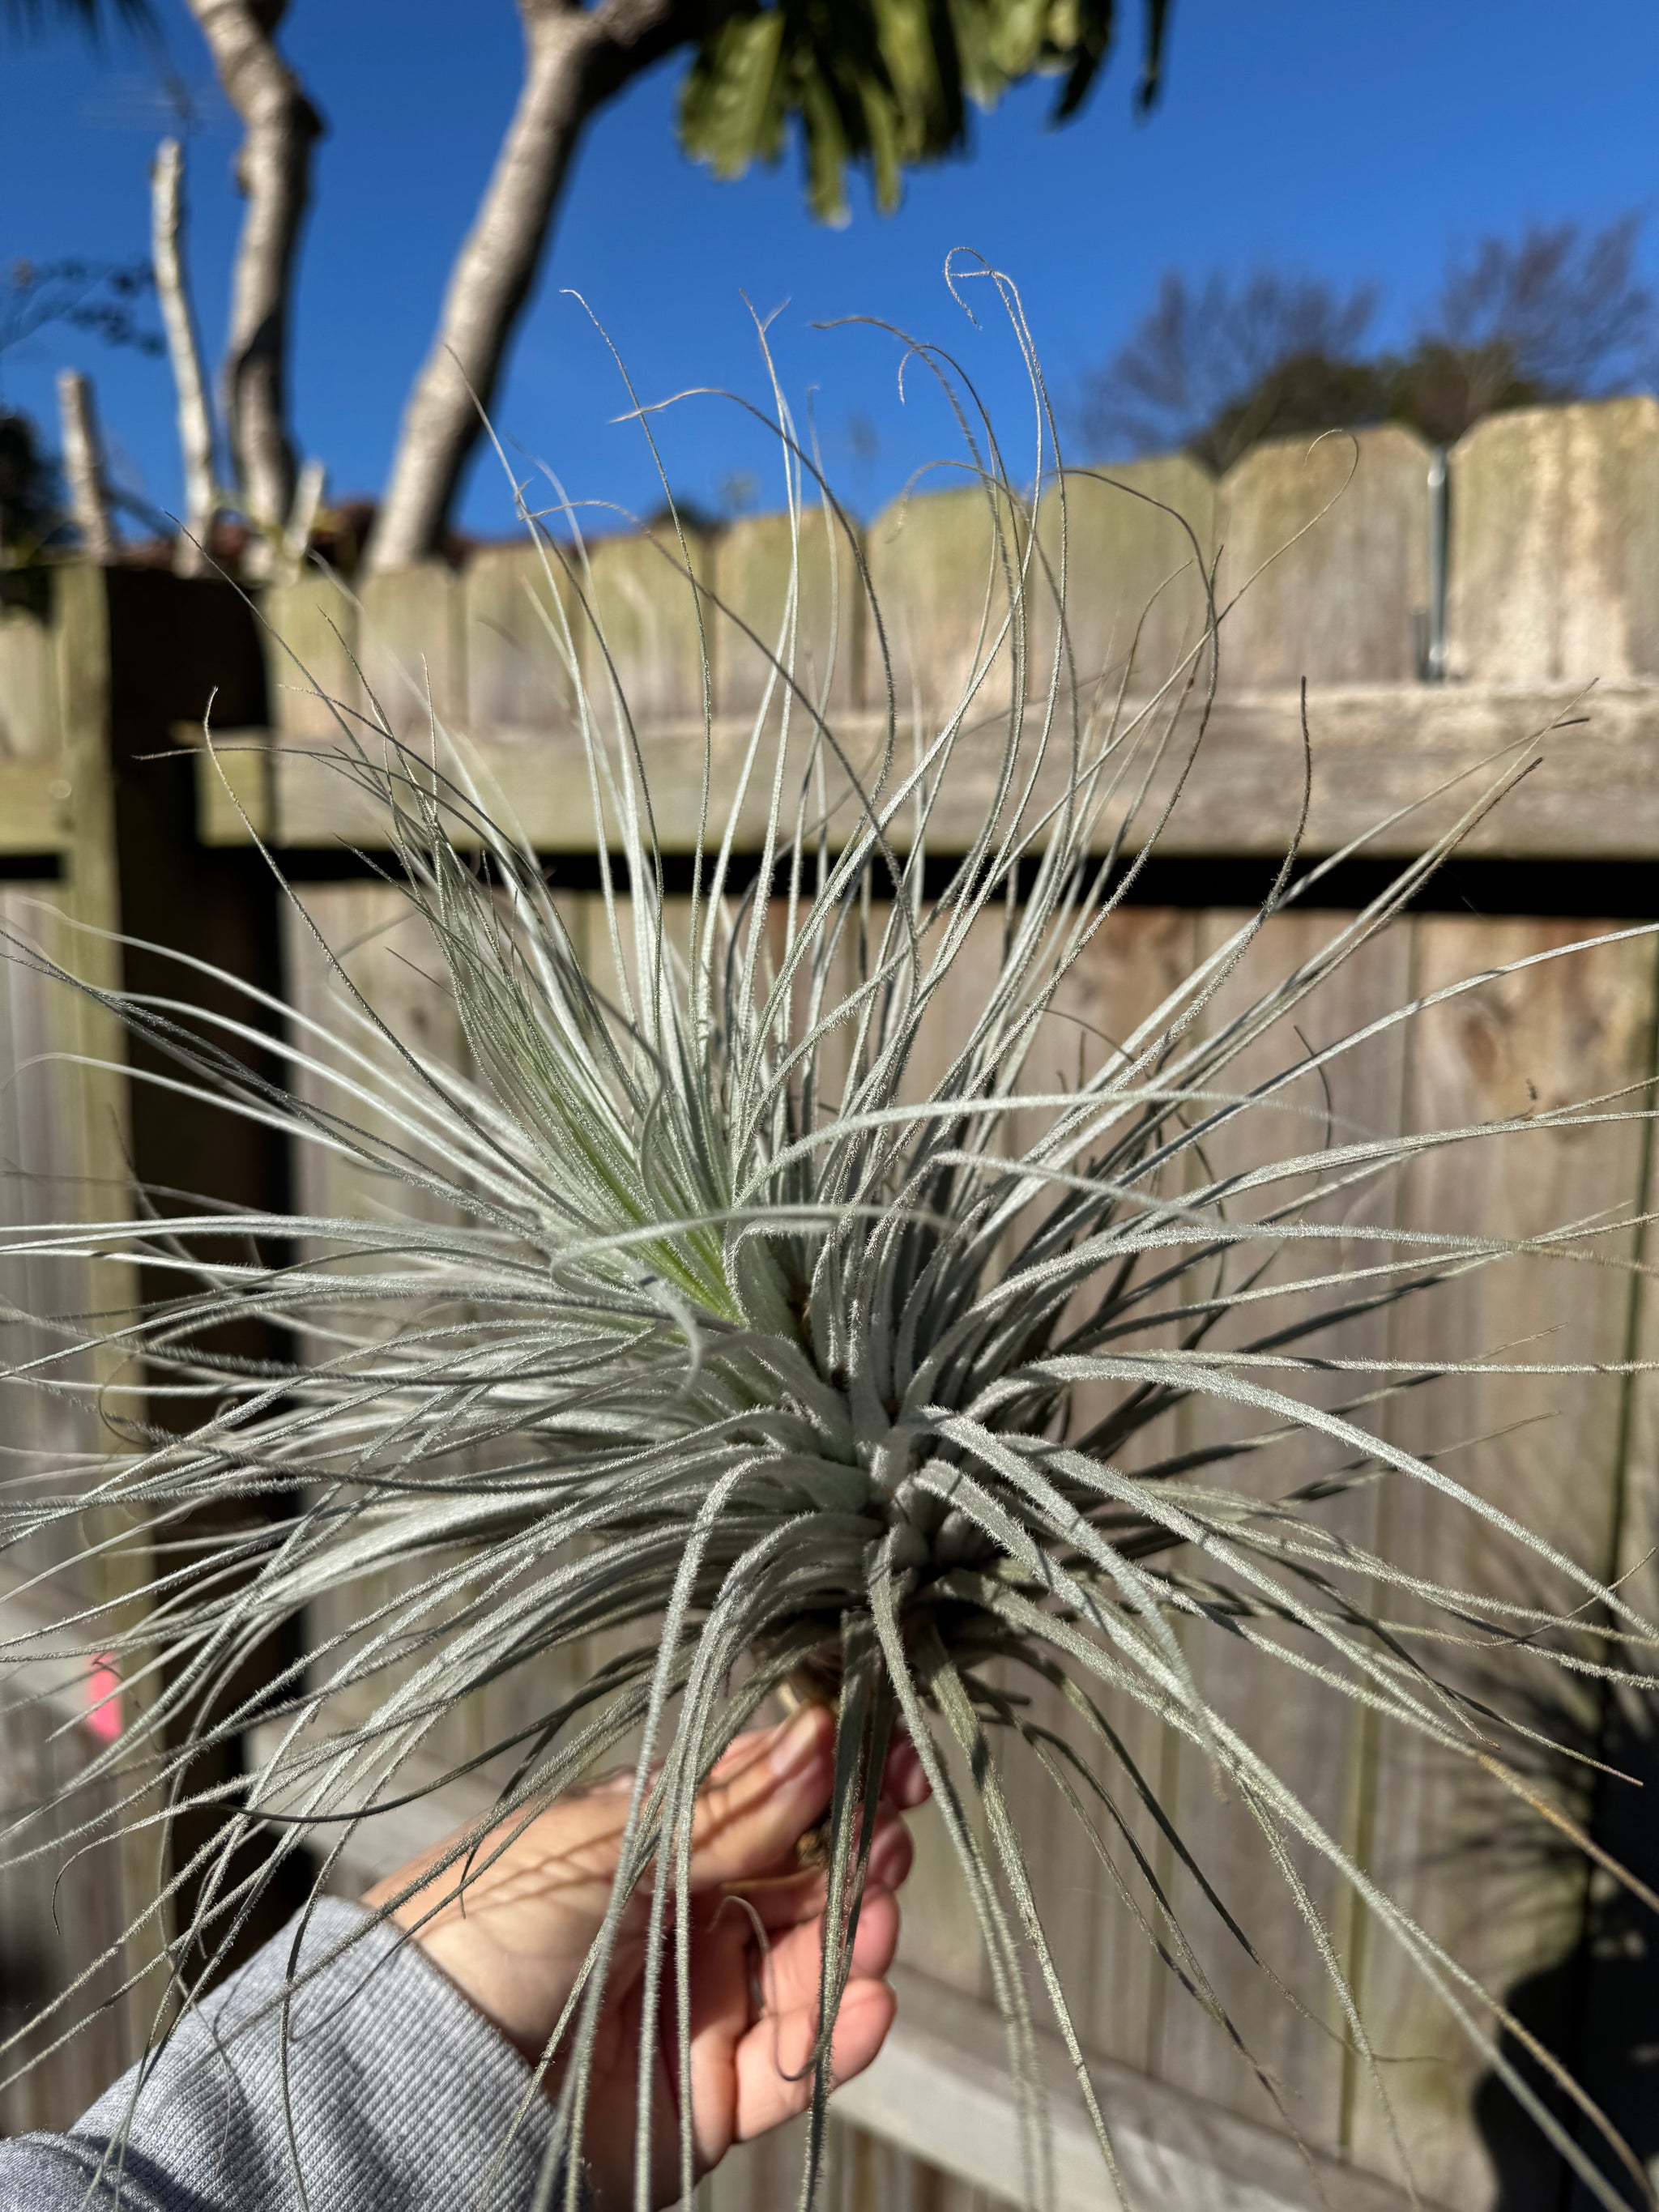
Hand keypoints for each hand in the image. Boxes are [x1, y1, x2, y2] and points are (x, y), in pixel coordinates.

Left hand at [365, 1706, 928, 2209]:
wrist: (424, 2076)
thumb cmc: (492, 1927)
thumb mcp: (611, 1845)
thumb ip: (725, 1807)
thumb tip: (818, 1730)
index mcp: (654, 1841)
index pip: (765, 1796)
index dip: (831, 1773)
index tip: (891, 1749)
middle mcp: (687, 1915)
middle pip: (804, 1878)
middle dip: (859, 1853)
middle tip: (893, 1836)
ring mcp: (703, 2004)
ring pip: (813, 1964)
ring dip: (857, 1937)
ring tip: (874, 1921)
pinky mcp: (713, 2097)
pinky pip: (797, 2063)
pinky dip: (841, 2036)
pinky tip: (868, 2003)